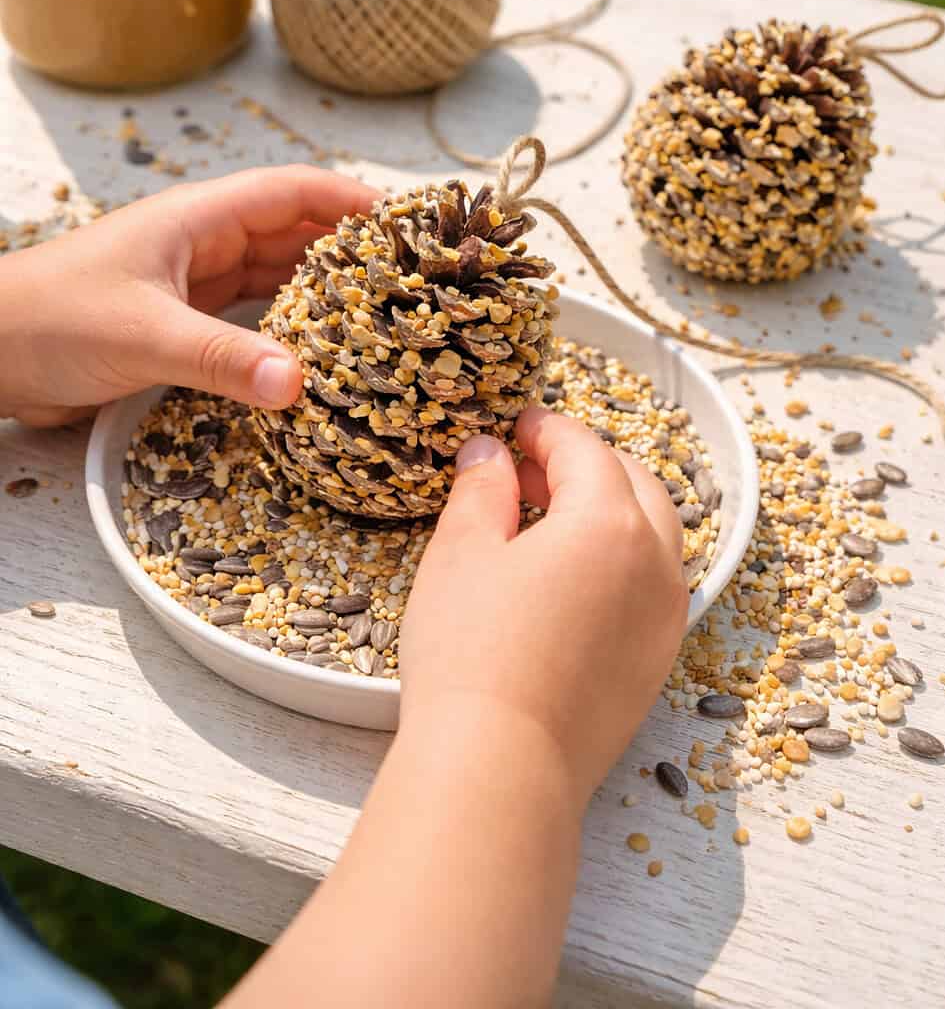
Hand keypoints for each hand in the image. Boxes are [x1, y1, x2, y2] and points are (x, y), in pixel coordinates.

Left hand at [0, 166, 378, 425]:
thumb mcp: (143, 335)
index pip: (291, 193)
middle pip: (293, 236)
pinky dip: (290, 334)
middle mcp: (203, 248)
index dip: (350, 201)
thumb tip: (296, 383)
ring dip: (323, 297)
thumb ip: (220, 358)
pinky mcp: (187, 328)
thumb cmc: (49, 322)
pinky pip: (255, 322)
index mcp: (197, 221)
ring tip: (380, 318)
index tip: (404, 222)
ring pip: (277, 281)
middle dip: (350, 252)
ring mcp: (196, 288)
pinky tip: (319, 355)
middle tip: (408, 279)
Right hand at [399, 406, 688, 802]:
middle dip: (585, 466)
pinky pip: (653, 587)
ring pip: (652, 536)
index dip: (546, 430)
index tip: (517, 427)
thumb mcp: (462, 552)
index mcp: (610, 523)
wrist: (500, 766)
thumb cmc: (472, 655)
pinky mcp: (658, 662)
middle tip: (529, 473)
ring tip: (547, 526)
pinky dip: (621, 562)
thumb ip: (483, 489)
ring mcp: (666, 617)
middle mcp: (656, 564)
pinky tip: (570, 581)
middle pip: (633, 485)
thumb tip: (490, 453)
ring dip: (608, 513)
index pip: (585, 450)